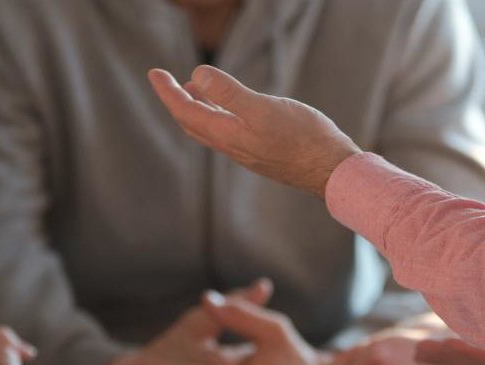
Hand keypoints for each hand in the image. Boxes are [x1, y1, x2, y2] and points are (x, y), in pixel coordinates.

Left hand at [149, 65, 359, 196]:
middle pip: (192, 122)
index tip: (154, 73)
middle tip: (166, 80)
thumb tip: (196, 76)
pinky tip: (230, 108)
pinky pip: (227, 132)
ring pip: (209, 128)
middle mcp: (231, 146)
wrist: (330, 171)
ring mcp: (246, 151)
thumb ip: (230, 93)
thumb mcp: (264, 109)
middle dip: (176, 100)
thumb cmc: (303, 139)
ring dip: (196, 108)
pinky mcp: (260, 152)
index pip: (185, 112)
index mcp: (227, 134)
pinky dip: (217, 115)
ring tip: (192, 89)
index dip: (167, 92)